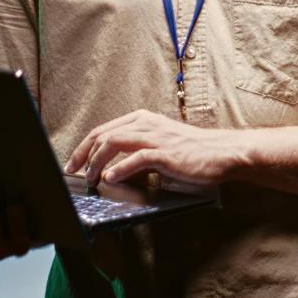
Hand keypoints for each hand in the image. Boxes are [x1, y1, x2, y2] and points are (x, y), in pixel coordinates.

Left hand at [65, 109, 250, 186]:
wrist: (223, 152)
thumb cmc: (194, 151)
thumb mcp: (161, 143)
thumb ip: (138, 150)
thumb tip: (113, 168)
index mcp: (143, 119)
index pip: (104, 129)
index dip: (85, 146)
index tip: (74, 162)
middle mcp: (146, 124)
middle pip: (103, 134)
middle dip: (84, 154)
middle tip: (74, 172)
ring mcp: (156, 137)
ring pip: (114, 143)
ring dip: (97, 162)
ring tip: (90, 177)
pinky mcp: (165, 154)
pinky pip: (136, 159)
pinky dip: (120, 169)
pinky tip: (110, 178)